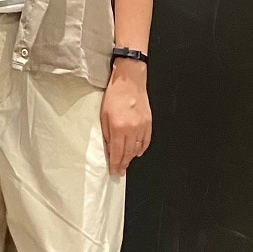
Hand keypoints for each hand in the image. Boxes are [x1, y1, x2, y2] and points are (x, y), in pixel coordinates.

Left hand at [100, 60, 151, 175]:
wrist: (130, 81)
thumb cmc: (115, 95)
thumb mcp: (103, 115)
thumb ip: (106, 133)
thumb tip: (109, 147)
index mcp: (118, 128)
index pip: (117, 152)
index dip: (115, 164)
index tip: (114, 171)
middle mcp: (131, 129)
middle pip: (128, 153)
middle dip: (123, 164)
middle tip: (119, 170)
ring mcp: (142, 126)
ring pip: (137, 149)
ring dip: (131, 157)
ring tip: (126, 162)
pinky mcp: (149, 123)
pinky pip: (146, 141)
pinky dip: (142, 148)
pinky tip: (137, 152)